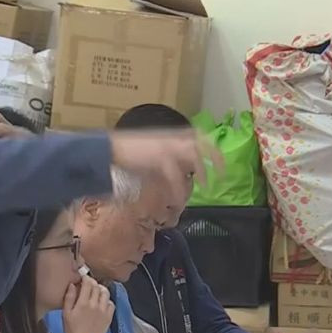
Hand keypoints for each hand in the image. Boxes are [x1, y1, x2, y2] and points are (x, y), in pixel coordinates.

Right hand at [62, 275, 113, 332]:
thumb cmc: (73, 331)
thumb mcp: (66, 313)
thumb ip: (69, 298)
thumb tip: (72, 285)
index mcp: (83, 303)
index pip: (88, 283)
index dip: (86, 278)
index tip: (83, 278)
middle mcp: (95, 305)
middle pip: (97, 286)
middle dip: (92, 283)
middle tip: (88, 285)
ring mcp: (103, 310)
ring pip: (106, 293)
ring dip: (101, 289)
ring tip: (96, 292)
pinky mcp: (109, 316)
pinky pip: (111, 303)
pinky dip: (107, 300)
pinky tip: (101, 303)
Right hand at [109, 130, 223, 203]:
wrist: (109, 149)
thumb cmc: (127, 151)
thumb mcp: (151, 150)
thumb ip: (167, 155)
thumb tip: (180, 168)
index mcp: (170, 134)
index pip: (197, 135)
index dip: (211, 146)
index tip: (219, 159)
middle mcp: (171, 138)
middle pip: (200, 144)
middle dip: (214, 158)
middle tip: (222, 174)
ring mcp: (166, 147)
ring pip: (192, 157)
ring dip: (200, 172)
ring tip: (204, 186)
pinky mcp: (159, 159)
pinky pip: (176, 176)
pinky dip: (179, 188)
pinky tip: (179, 198)